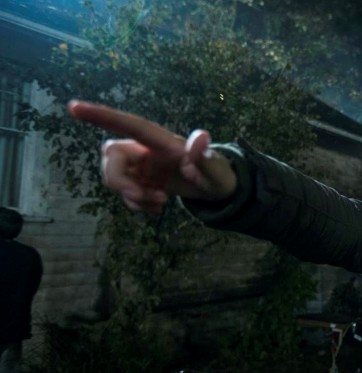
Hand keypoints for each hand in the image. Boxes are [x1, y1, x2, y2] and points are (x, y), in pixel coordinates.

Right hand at [67, 101, 236, 212]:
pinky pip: (123, 192)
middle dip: (121, 183)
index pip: (128, 124)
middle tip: (149, 199)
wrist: (217, 189)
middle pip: (111, 158)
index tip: (73, 107)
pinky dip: (136, 204)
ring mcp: (141, 164)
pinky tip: (158, 208)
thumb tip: (201, 137)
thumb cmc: (219, 175)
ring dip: (131, 197)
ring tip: (160, 204)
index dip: (101, 115)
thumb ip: (206, 157)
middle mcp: (146, 149)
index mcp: (161, 141)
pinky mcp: (140, 179)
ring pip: (114, 177)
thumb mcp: (217, 171)